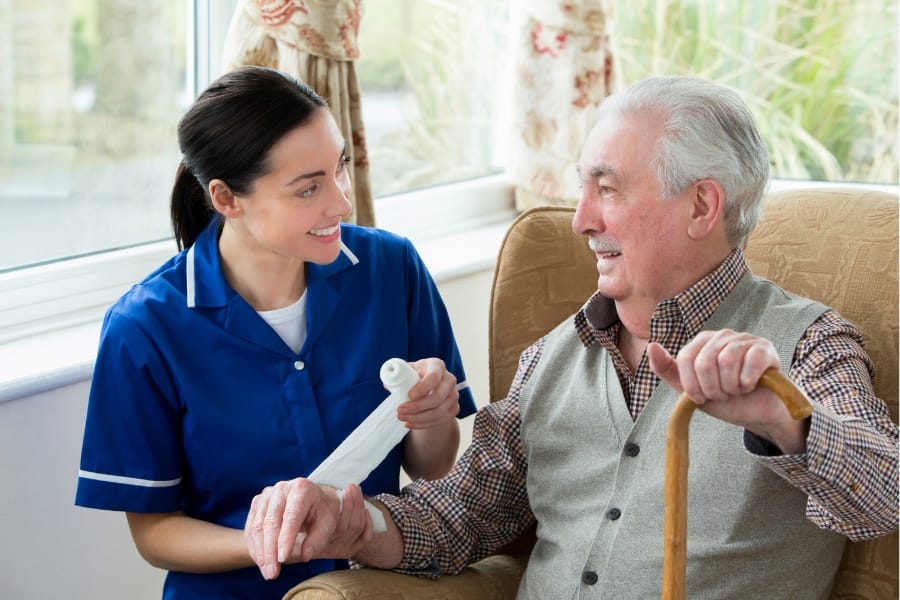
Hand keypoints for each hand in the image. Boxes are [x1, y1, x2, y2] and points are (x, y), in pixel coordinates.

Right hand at [244, 480, 371, 580]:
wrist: (315, 500)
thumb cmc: (323, 512)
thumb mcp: (328, 524)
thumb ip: (318, 539)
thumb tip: (305, 555)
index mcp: (302, 489)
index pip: (291, 516)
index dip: (285, 538)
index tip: (283, 558)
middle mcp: (281, 489)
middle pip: (270, 522)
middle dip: (270, 551)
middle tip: (272, 573)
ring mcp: (267, 495)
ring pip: (257, 526)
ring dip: (260, 552)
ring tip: (268, 572)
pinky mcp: (257, 504)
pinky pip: (251, 528)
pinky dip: (254, 547)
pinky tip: (261, 562)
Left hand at [397, 358, 459, 429]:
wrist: (428, 385)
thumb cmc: (415, 375)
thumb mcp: (406, 370)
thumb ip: (397, 375)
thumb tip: (388, 385)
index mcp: (437, 366)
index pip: (433, 377)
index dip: (422, 388)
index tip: (409, 396)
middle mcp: (449, 379)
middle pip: (437, 398)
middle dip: (417, 407)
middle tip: (400, 410)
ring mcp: (453, 395)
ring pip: (439, 412)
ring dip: (418, 418)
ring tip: (402, 418)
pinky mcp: (454, 408)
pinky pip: (440, 420)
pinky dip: (423, 424)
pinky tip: (410, 423)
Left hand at [647, 329, 808, 451]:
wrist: (757, 413)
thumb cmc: (724, 398)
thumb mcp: (690, 388)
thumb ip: (667, 369)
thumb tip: (651, 346)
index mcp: (702, 342)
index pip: (685, 358)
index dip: (692, 385)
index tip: (701, 397)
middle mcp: (722, 335)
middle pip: (704, 362)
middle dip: (712, 389)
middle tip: (723, 395)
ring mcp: (745, 339)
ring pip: (727, 362)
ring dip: (731, 387)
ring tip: (736, 390)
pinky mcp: (765, 348)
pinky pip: (750, 363)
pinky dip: (747, 383)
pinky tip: (751, 386)